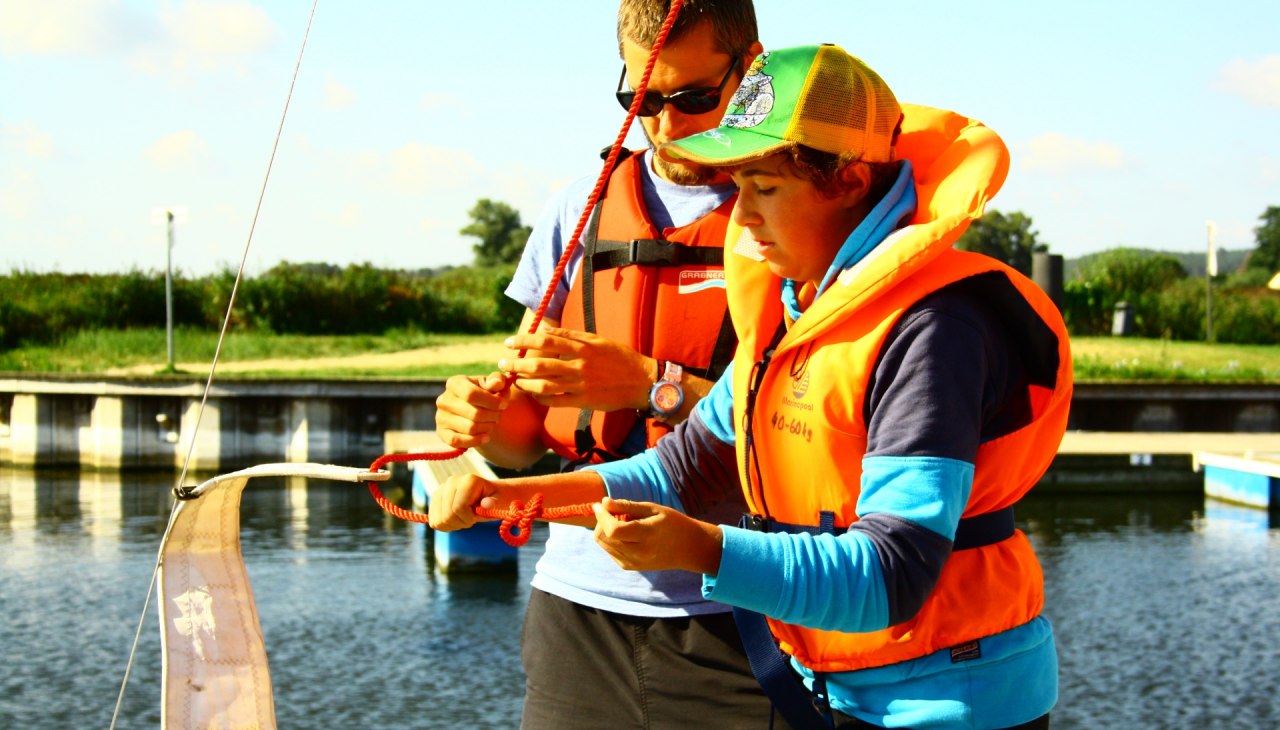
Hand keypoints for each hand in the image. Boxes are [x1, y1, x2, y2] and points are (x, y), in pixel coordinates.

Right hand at [428, 474, 501, 530]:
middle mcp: (451, 482)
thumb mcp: (501, 502)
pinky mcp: (435, 499)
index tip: (478, 516)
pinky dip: (446, 526)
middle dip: (461, 523)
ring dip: (453, 525)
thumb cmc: (496, 500)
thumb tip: (487, 504)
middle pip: (447, 516)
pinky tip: (456, 519)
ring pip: (438, 521)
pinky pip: (434, 522)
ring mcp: (440, 490)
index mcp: (468, 481)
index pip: (458, 508)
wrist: (489, 495)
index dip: (469, 519)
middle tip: (472, 518)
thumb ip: (495, 504)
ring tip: (464, 517)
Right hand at [434, 371, 509, 449]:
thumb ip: (497, 380)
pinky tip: (486, 436)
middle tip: (499, 415)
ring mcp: (441, 417)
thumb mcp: (492, 384)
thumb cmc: (485, 393)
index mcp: (454, 383)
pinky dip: (476, 441)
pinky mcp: (442, 433)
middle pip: (474, 413)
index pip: (471, 394)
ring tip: (492, 423)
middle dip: (492, 416)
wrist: (475, 409)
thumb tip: (498, 383)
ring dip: (487, 428)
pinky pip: (459, 442)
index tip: (504, 404)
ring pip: (470, 428)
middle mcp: (444, 400)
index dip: (491, 402)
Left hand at [501, 327, 652, 411]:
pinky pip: (555, 401)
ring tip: (515, 381)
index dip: (524, 342)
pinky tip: (533, 394)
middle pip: (539, 365)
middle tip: (503, 364)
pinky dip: (540, 398)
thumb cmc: (619, 358)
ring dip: (524, 383)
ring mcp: (580, 385)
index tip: (509, 343)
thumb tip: (545, 331)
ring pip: (543, 385)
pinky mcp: (583, 401)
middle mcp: (579, 366)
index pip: (545, 342)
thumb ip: (571, 336)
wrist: (641, 381)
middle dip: (517, 365)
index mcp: (582, 347)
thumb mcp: (597, 340)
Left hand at [592, 497, 722, 574]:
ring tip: (622, 521)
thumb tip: (604, 502)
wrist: (688, 548)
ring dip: (604, 530)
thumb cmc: (673, 523)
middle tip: (613, 510)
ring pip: (603, 544)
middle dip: (601, 521)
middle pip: (604, 537)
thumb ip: (627, 506)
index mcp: (647, 536)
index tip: (600, 504)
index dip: (602, 516)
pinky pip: (609, 551)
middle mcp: (638, 553)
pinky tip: (625, 533)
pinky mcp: (629, 567)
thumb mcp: (653, 509)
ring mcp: (633, 563)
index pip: (613, 530)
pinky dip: (611, 539)